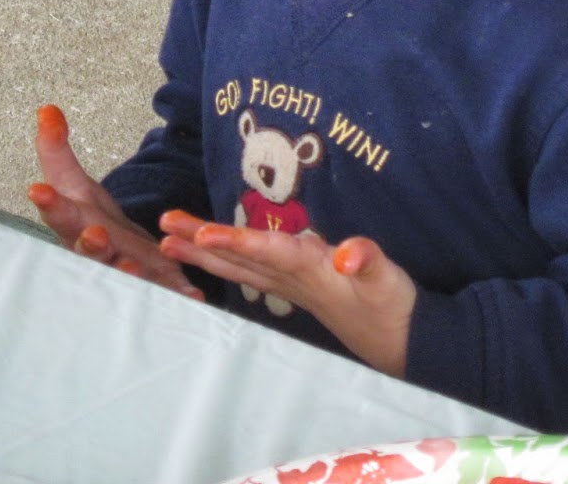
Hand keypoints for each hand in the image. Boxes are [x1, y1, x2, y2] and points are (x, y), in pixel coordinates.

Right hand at [29, 105, 203, 298]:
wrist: (122, 260)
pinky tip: (192, 297)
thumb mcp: (76, 185)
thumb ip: (59, 151)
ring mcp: (125, 276)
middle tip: (94, 234)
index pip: (60, 215)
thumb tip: (46, 109)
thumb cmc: (92, 222)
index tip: (37, 190)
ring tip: (131, 267)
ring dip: (128, 275)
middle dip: (91, 246)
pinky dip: (177, 295)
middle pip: (89, 254)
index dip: (51, 205)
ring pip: (125, 280)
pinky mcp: (155, 288)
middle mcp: (98, 257)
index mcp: (77, 228)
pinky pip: (165, 294)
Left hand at [158, 210, 416, 375]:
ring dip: (206, 253)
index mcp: (311, 271)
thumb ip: (367, 262)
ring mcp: (293, 286)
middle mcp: (294, 279)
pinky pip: (253, 273)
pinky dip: (229, 262)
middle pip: (240, 258)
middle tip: (165, 225)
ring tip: (171, 240)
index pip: (266, 253)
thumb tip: (346, 256)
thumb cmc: (393, 309)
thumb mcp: (387, 281)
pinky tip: (216, 255)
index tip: (200, 234)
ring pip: (241, 266)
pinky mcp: (300, 288)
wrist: (402, 343)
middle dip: (203, 242)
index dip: (234, 241)